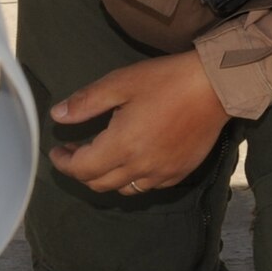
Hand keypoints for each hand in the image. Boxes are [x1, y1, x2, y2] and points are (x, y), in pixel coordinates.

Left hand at [48, 51, 230, 195]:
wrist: (215, 87)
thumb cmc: (166, 81)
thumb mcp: (120, 83)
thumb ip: (86, 102)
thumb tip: (57, 116)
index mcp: (122, 146)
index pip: (81, 169)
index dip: (63, 163)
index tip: (56, 151)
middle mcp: (140, 167)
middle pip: (98, 184)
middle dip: (80, 171)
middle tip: (74, 151)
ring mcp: (162, 174)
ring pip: (123, 190)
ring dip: (105, 177)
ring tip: (101, 155)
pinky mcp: (179, 173)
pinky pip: (147, 186)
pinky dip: (131, 178)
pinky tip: (132, 158)